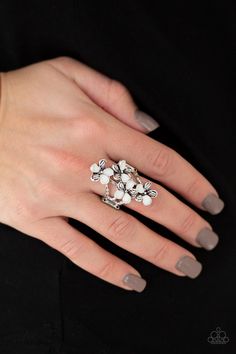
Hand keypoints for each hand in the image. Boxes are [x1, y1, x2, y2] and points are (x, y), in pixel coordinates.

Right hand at [0, 57, 223, 291]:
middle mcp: (82, 164)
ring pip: (119, 231)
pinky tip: (132, 281)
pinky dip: (107, 268)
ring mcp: (58, 195)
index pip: (160, 161)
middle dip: (184, 224)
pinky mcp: (34, 218)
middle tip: (207, 240)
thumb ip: (115, 95)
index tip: (211, 203)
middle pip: (148, 201)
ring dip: (158, 251)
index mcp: (96, 127)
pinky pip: (77, 250)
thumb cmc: (20, 96)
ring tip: (184, 266)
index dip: (193, 185)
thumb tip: (148, 127)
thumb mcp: (68, 74)